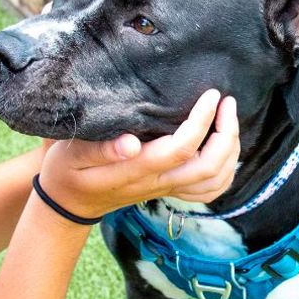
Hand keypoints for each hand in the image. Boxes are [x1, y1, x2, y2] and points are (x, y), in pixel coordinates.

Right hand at [37, 90, 239, 218]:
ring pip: (214, 181)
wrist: (70, 203)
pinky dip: (225, 170)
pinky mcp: (169, 190)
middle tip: (226, 102)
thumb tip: (130, 143)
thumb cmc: (68, 170)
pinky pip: (208, 190)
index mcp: (135, 171)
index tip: (210, 95)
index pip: (180, 150)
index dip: (201, 122)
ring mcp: (165, 189)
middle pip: (208, 168)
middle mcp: (156, 183)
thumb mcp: (71, 155)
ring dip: (230, 151)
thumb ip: (99, 149)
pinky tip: (224, 147)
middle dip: (225, 134)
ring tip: (228, 119)